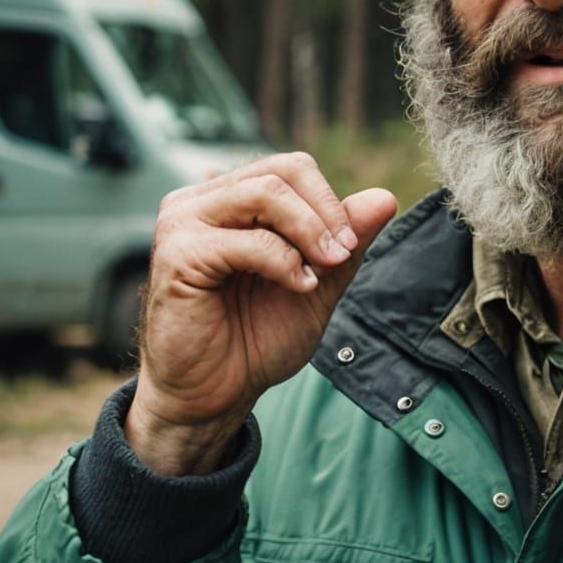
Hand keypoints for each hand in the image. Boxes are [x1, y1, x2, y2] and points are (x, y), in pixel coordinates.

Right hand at [126, 153, 396, 474]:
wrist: (214, 394)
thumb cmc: (256, 340)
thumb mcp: (318, 284)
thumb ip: (347, 243)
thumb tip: (385, 196)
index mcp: (230, 200)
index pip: (291, 168)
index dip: (330, 201)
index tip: (351, 246)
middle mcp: (202, 201)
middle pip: (282, 172)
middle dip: (326, 214)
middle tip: (343, 256)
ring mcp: (183, 223)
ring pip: (265, 193)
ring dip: (309, 232)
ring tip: (322, 271)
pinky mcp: (177, 255)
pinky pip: (246, 240)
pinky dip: (284, 262)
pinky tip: (298, 286)